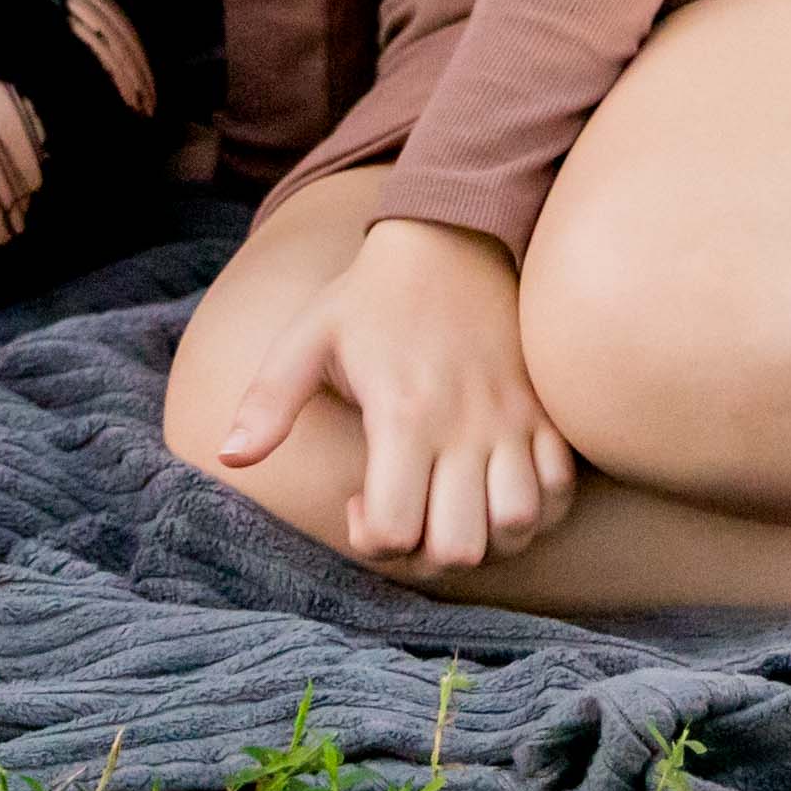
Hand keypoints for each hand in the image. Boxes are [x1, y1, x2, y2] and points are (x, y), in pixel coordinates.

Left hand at [209, 216, 574, 570]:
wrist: (452, 236)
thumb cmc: (371, 297)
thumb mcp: (307, 338)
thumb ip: (268, 402)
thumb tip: (229, 457)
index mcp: (403, 413)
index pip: (397, 530)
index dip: (370, 540)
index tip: (357, 504)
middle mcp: (465, 424)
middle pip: (462, 546)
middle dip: (426, 554)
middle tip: (406, 514)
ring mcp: (513, 419)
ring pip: (520, 524)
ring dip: (486, 537)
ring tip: (453, 506)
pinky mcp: (545, 411)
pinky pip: (561, 489)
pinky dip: (536, 509)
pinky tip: (496, 489)